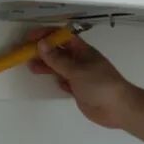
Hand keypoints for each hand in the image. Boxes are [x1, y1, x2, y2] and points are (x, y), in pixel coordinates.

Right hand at [25, 28, 140, 128]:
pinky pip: (65, 82)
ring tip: (31, 67)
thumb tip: (41, 44)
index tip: (30, 38)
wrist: (118, 108)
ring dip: (46, 66)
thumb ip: (58, 59)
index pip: (62, 37)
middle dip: (42, 51)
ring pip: (59, 67)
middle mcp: (81, 61)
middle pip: (58, 52)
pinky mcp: (79, 90)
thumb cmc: (100, 85)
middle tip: (24, 54)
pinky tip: (52, 82)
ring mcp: (80, 76)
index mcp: (83, 51)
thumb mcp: (77, 70)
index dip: (46, 35)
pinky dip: (58, 81)